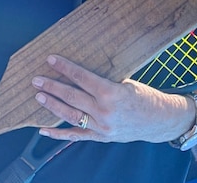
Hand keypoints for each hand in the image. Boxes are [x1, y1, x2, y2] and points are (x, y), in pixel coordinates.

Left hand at [31, 55, 191, 143]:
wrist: (159, 120)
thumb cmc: (146, 96)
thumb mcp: (127, 82)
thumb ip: (104, 81)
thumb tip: (81, 72)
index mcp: (112, 93)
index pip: (82, 78)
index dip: (65, 68)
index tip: (51, 60)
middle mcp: (104, 111)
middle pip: (72, 96)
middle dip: (52, 86)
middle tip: (36, 80)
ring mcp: (101, 127)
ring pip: (70, 115)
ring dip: (52, 105)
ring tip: (39, 97)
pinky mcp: (100, 137)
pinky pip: (75, 136)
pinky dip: (58, 134)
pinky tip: (43, 129)